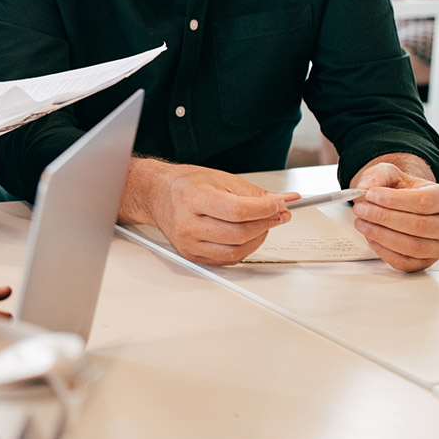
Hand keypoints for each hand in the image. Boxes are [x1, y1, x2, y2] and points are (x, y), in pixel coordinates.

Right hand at [126, 160, 290, 265]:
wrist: (157, 195)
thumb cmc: (186, 185)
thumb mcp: (219, 178)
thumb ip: (252, 193)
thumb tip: (281, 202)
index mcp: (193, 198)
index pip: (237, 211)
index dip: (264, 210)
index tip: (278, 206)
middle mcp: (187, 223)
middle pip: (238, 233)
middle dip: (266, 224)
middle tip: (276, 215)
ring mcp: (188, 243)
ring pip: (236, 251)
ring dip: (258, 239)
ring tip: (263, 226)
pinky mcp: (191, 255)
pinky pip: (227, 260)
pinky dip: (244, 249)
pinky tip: (247, 237)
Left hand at [350, 161, 438, 271]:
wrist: (403, 203)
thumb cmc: (401, 189)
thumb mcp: (390, 174)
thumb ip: (378, 176)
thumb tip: (364, 188)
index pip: (424, 202)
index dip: (394, 200)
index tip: (370, 195)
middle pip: (419, 226)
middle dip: (384, 218)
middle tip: (360, 209)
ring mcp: (438, 246)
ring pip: (413, 247)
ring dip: (381, 235)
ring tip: (361, 222)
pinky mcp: (424, 261)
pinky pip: (404, 262)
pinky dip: (383, 250)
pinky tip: (370, 236)